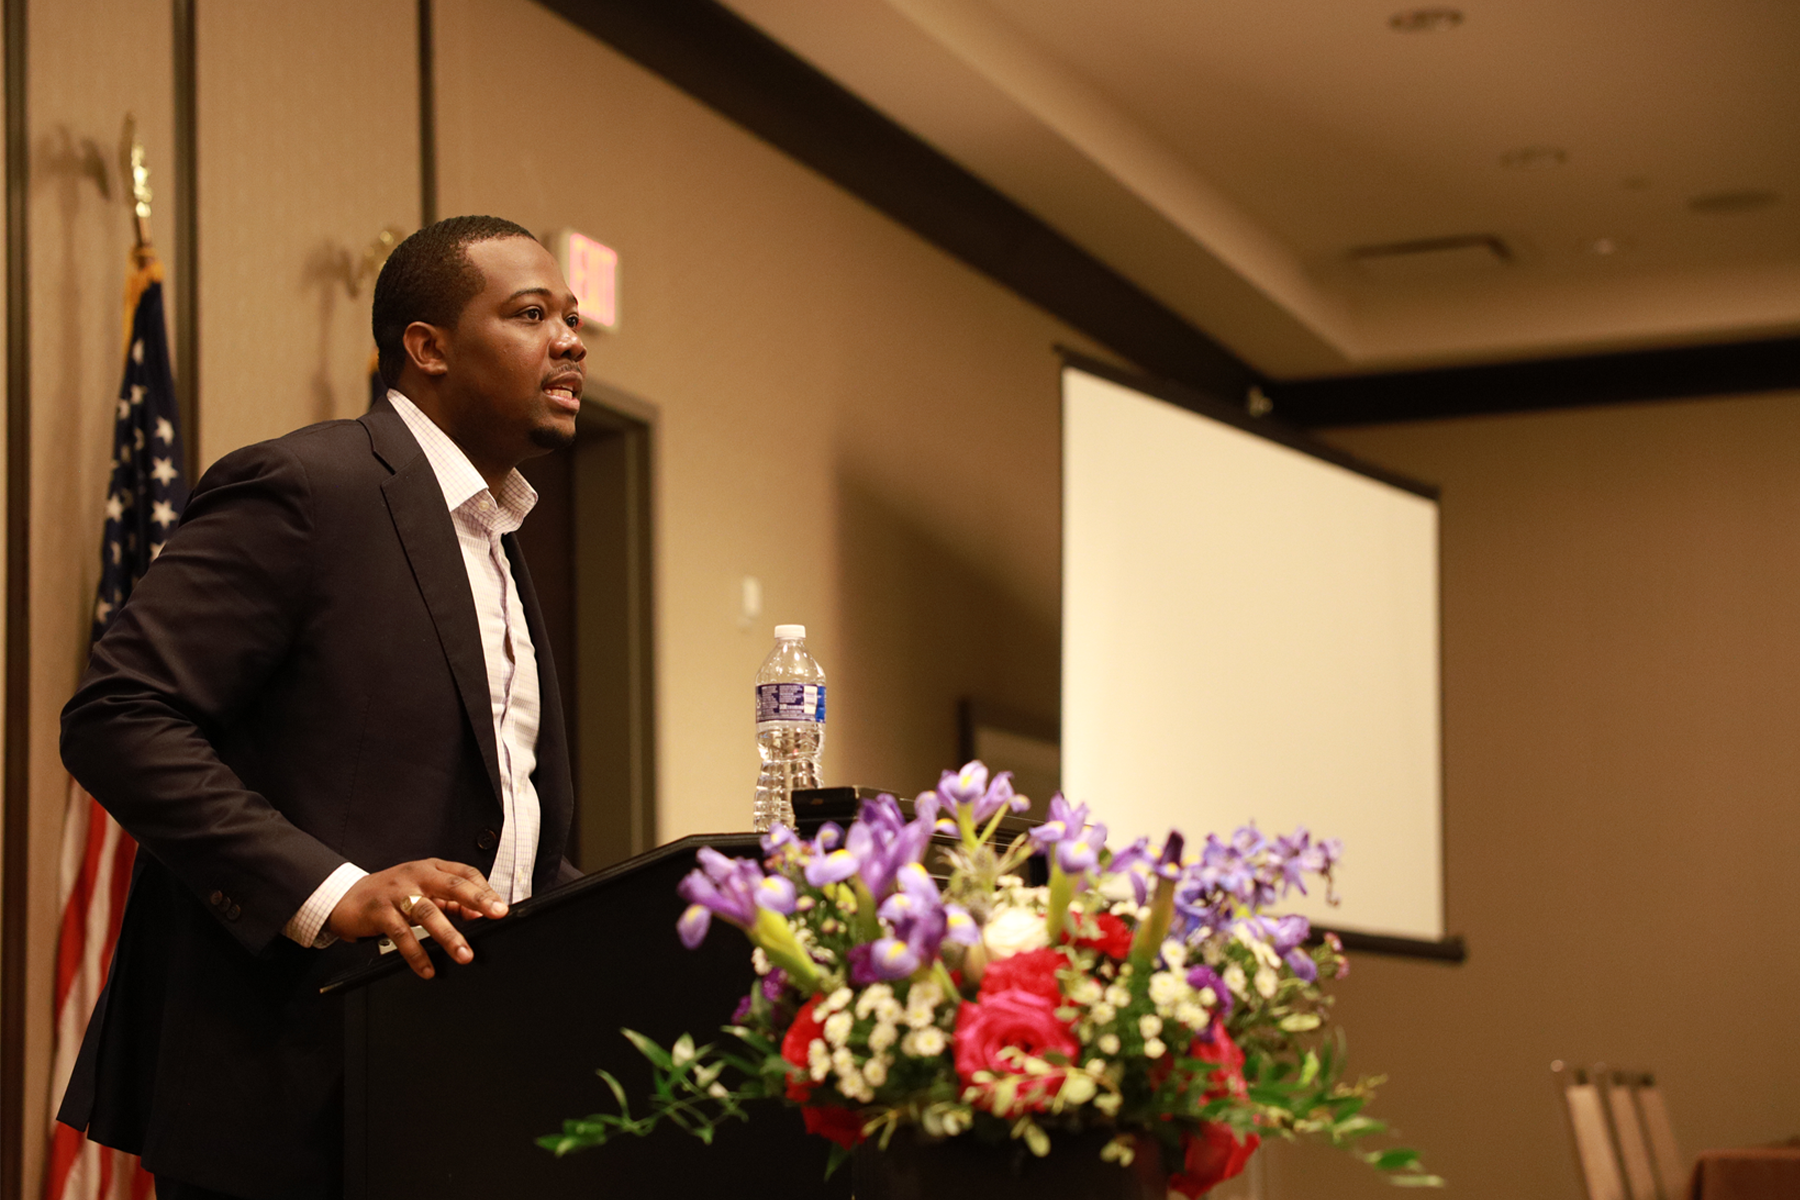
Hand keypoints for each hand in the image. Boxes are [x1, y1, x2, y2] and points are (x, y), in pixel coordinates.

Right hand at [325, 859, 508, 979]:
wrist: (346, 897)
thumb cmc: (390, 892)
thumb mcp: (421, 889)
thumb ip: (449, 900)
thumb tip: (478, 913)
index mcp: (430, 868)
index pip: (464, 873)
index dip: (484, 889)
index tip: (501, 907)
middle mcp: (415, 876)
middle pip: (451, 885)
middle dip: (476, 899)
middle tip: (496, 914)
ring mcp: (396, 893)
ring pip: (428, 911)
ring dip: (448, 935)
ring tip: (464, 954)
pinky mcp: (379, 912)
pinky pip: (401, 934)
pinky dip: (416, 953)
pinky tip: (428, 968)